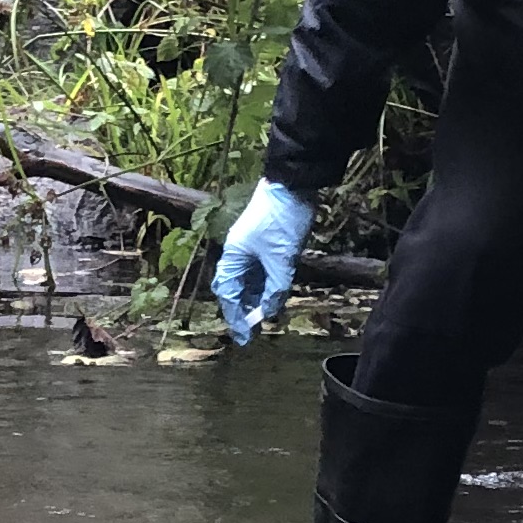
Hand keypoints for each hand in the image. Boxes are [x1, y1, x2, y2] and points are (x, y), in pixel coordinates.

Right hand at [214, 179, 314, 344]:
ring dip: (256, 300)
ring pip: (250, 281)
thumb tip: (269, 312)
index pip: (228, 293)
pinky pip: (263, 272)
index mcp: (233, 255)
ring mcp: (252, 249)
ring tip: (266, 320)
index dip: (234, 316)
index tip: (243, 336)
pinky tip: (275, 299)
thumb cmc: (281, 220)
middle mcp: (239, 254)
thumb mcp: (281, 259)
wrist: (293, 186)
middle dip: (243, 311)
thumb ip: (275, 288)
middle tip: (252, 333)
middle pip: (236, 289)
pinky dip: (267, 287)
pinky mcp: (267, 244)